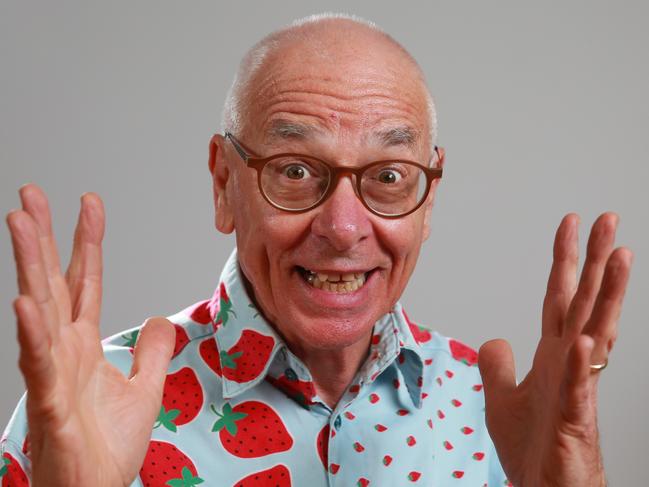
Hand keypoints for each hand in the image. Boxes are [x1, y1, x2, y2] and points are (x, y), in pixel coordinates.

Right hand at [6, 184, 174, 485]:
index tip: (90, 203)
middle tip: (31, 193)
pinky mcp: (52, 403)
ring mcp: (54, 372)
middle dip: (44, 236)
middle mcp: (64, 349)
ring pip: (39, 309)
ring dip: (29, 265)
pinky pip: (41, 363)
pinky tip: (26, 302)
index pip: (86, 280)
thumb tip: (162, 319)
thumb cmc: (109, 446)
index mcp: (84, 343)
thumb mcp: (145, 388)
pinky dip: (33, 333)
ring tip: (20, 222)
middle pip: (53, 281)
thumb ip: (152, 352)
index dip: (88, 241)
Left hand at [478, 213, 632, 486]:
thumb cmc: (534, 448)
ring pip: (596, 331)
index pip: (559, 296)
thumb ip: (499, 365)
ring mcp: (576, 386)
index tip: (570, 225)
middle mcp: (569, 362)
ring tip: (619, 256)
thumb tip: (496, 338)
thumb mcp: (502, 398)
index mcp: (552, 354)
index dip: (564, 260)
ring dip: (607, 295)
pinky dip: (582, 361)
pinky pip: (578, 384)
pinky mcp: (575, 418)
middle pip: (585, 301)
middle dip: (595, 260)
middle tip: (608, 219)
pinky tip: (588, 337)